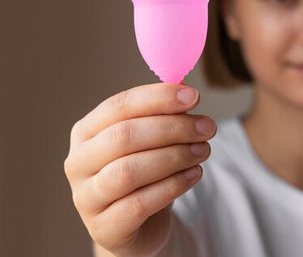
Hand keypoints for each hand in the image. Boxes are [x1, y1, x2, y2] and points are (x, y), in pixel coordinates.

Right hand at [64, 83, 214, 255]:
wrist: (139, 226)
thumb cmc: (146, 174)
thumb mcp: (152, 141)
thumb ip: (163, 116)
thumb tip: (186, 91)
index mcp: (87, 131)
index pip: (119, 106)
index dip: (158, 98)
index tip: (194, 96)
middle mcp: (78, 162)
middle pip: (124, 136)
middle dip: (173, 128)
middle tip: (207, 128)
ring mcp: (85, 198)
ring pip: (129, 171)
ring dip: (174, 157)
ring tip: (203, 151)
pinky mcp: (103, 228)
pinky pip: (139, 203)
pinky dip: (172, 186)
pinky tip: (194, 175)